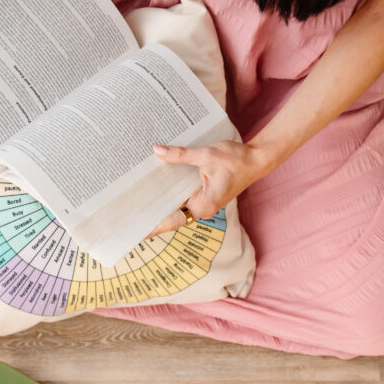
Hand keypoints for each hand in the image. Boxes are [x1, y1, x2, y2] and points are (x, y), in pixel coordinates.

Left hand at [145, 140, 269, 237]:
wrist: (256, 159)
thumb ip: (181, 155)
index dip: (153, 227)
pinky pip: (183, 196)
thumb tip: (157, 151)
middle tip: (126, 216)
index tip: (136, 232)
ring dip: (159, 203)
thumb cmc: (236, 160)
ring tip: (135, 202)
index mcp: (203, 205)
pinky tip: (156, 185)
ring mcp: (203, 202)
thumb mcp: (207, 155)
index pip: (173, 220)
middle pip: (171, 215)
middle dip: (151, 215)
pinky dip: (170, 192)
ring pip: (176, 206)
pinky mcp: (203, 193)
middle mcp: (202, 208)